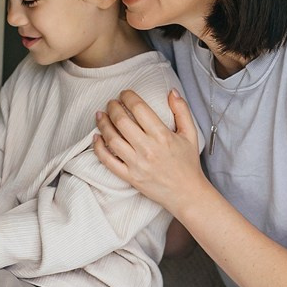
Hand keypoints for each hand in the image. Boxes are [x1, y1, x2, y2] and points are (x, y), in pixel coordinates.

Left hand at [93, 88, 204, 213]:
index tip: (125, 94)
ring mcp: (136, 164)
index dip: (128, 96)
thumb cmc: (188, 163)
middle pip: (122, 121)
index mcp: (162, 136)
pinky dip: (99, 148)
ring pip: (112, 139)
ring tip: (100, 115)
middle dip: (113, 107)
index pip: (139, 109)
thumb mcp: (190, 134)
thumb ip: (182, 111)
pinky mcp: (129, 177)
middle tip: (111, 102)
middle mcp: (147, 149)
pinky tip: (96, 137)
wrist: (186, 193)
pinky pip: (108, 161)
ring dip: (103, 124)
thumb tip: (171, 92)